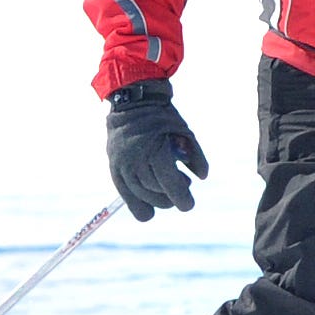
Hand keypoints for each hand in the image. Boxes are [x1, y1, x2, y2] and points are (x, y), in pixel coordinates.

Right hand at [106, 79, 209, 219]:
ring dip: (157, 199)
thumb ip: (195, 157)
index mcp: (154, 150)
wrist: (132, 101)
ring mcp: (121, 164)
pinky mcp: (113, 167)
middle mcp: (134, 159)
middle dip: (171, 196)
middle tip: (183, 186)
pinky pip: (125, 195)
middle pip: (155, 191)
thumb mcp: (185, 132)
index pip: (169, 184)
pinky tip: (148, 213)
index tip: (189, 205)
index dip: (182, 198)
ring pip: (140, 194)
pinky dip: (137, 206)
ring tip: (167, 187)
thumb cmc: (162, 116)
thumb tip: (201, 178)